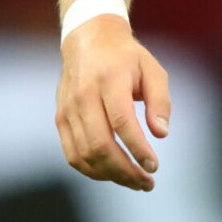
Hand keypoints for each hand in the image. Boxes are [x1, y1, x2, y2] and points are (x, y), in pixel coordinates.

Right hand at [56, 16, 170, 191]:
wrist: (89, 39)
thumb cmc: (126, 57)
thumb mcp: (152, 69)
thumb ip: (160, 101)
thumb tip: (161, 134)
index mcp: (109, 78)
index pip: (121, 121)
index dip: (138, 148)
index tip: (154, 165)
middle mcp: (84, 94)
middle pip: (100, 144)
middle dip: (125, 170)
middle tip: (146, 182)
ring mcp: (68, 108)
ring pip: (85, 154)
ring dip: (111, 175)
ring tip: (134, 181)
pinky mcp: (60, 119)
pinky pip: (73, 154)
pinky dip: (92, 170)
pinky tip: (112, 173)